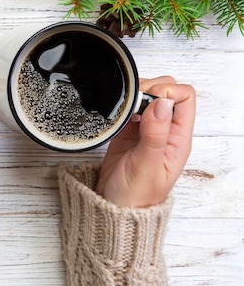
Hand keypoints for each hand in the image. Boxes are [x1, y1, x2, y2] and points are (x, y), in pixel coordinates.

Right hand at [95, 76, 195, 207]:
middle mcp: (165, 132)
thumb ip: (155, 134)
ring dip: (135, 96)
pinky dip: (123, 105)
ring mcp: (146, 131)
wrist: (113, 209)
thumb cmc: (134, 197)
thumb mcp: (146, 166)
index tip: (147, 100)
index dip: (166, 92)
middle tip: (132, 104)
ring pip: (148, 97)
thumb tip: (163, 102)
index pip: (184, 98)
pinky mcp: (128, 133)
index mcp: (178, 140)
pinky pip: (129, 108)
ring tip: (123, 111)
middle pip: (167, 92)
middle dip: (150, 89)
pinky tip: (117, 115)